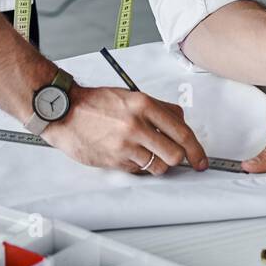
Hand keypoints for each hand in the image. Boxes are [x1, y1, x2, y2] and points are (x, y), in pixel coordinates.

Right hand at [40, 84, 208, 175]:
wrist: (64, 111)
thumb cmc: (96, 103)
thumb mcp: (131, 95)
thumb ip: (159, 108)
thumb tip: (180, 122)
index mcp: (144, 104)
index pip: (182, 131)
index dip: (196, 149)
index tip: (201, 159)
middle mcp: (137, 124)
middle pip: (175, 154)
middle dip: (179, 159)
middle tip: (176, 158)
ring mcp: (125, 144)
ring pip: (159, 166)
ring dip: (158, 164)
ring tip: (147, 153)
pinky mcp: (114, 159)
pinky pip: (138, 170)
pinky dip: (139, 165)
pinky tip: (129, 153)